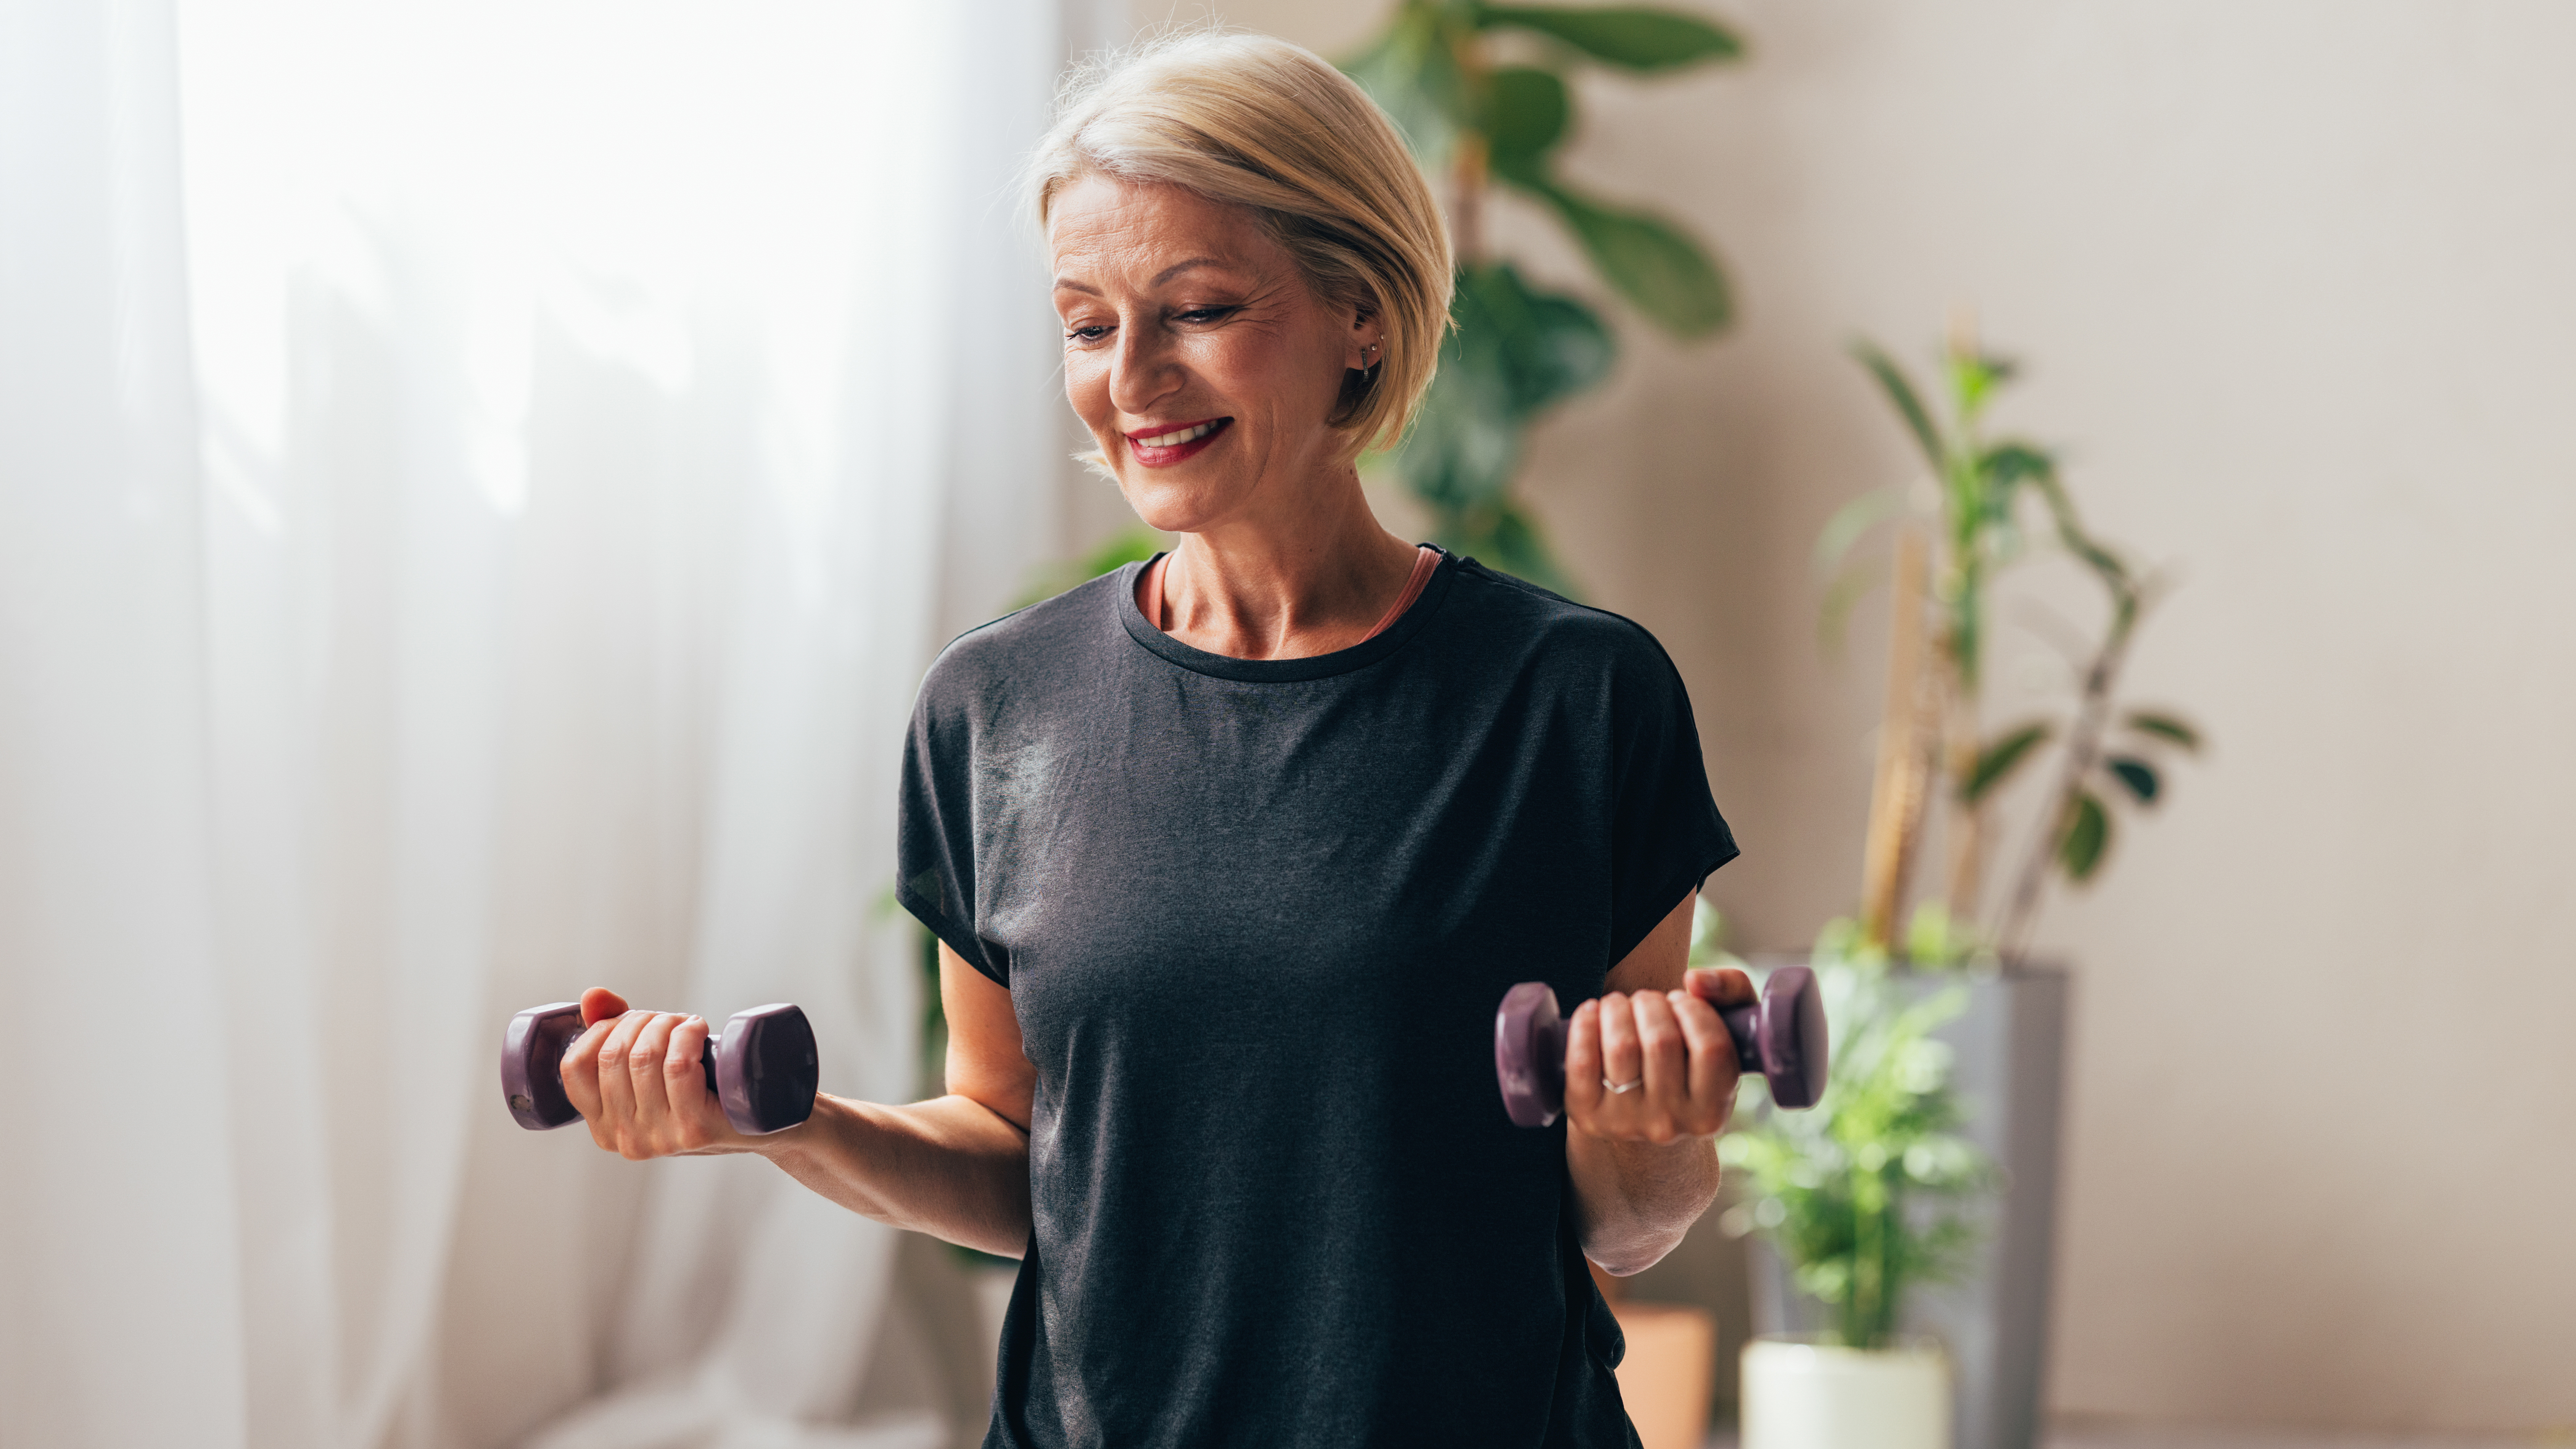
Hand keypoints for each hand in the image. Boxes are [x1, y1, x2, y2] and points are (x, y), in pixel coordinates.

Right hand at [558, 987, 757, 1158]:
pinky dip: (687, 1035)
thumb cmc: (702, 1088)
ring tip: (686, 1024)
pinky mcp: (695, 1129)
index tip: (630, 1020)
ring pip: (645, 1058)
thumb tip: (591, 997)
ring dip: (666, 1023)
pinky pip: (677, 1067)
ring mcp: (659, 1139)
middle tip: (669, 1019)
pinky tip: (698, 1028)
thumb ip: (612, 1033)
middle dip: (641, 1021)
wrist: (763, 1122)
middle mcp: (625, 1139)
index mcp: (603, 1127)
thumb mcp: (650, 1067)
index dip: (599, 1030)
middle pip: (613, 1056)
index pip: (574, 1068)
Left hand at [1563, 967, 1753, 1144]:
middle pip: (1662, 1042)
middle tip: (1647, 1002)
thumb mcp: (1731, 1028)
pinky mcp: (1588, 1115)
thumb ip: (1733, 990)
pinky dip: (1583, 1025)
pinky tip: (1592, 1012)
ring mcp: (1626, 1123)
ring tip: (1620, 1006)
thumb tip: (1695, 980)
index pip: (1712, 1049)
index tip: (1681, 1002)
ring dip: (1618, 1008)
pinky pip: (1581, 1061)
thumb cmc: (1689, 1058)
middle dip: (1651, 1004)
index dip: (1694, 1011)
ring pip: (1621, 1046)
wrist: (1640, 1108)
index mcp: (1711, 1112)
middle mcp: (1670, 1124)